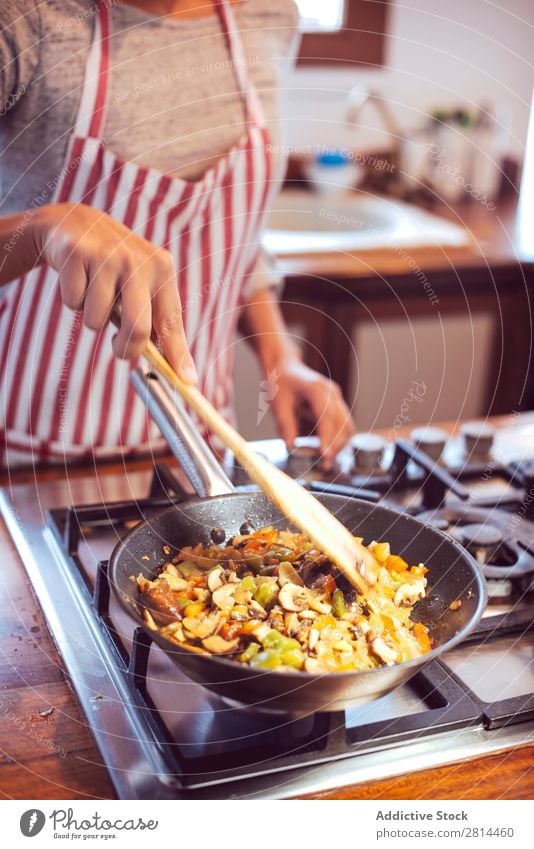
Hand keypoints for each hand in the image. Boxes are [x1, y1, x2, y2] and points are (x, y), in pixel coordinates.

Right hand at [32, 202, 196, 381]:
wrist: (74, 224)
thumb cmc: (113, 268)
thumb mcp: (141, 287)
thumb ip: (157, 324)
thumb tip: (180, 371)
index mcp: (162, 270)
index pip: (172, 322)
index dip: (178, 355)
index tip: (186, 381)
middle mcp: (139, 261)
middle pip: (138, 328)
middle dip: (125, 349)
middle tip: (118, 349)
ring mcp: (107, 256)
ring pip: (97, 320)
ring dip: (91, 316)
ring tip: (93, 290)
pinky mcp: (77, 254)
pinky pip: (73, 303)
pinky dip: (72, 300)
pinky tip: (77, 277)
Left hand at [269, 358, 354, 466]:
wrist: (284, 366)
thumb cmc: (280, 382)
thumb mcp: (278, 405)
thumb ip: (286, 426)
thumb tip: (292, 447)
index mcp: (316, 389)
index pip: (327, 417)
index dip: (328, 438)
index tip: (325, 455)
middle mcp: (332, 392)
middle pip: (342, 424)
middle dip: (335, 446)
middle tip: (324, 464)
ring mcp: (337, 397)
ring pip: (347, 425)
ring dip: (340, 444)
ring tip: (327, 459)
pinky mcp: (337, 404)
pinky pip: (345, 423)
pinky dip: (340, 437)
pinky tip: (330, 448)